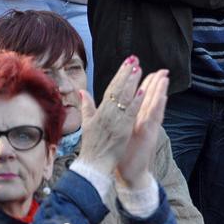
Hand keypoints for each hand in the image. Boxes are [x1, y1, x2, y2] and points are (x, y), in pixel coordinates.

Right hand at [76, 57, 145, 176]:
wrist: (93, 165)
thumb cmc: (92, 145)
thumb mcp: (86, 124)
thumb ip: (86, 106)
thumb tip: (81, 91)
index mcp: (99, 111)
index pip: (110, 88)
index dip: (119, 74)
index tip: (127, 62)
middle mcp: (106, 113)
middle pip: (117, 89)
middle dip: (126, 73)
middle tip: (134, 58)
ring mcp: (114, 121)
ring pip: (124, 98)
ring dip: (131, 83)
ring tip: (139, 68)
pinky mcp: (122, 129)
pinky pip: (130, 113)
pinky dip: (135, 102)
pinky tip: (142, 91)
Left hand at [115, 69, 169, 189]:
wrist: (129, 172)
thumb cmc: (123, 153)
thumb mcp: (119, 133)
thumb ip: (117, 119)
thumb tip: (112, 109)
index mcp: (135, 119)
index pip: (140, 98)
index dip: (143, 84)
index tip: (144, 71)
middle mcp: (144, 121)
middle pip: (151, 99)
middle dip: (156, 84)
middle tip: (162, 70)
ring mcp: (148, 126)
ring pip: (155, 105)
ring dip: (160, 91)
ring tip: (165, 78)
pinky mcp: (149, 133)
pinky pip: (155, 118)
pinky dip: (159, 107)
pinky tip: (162, 97)